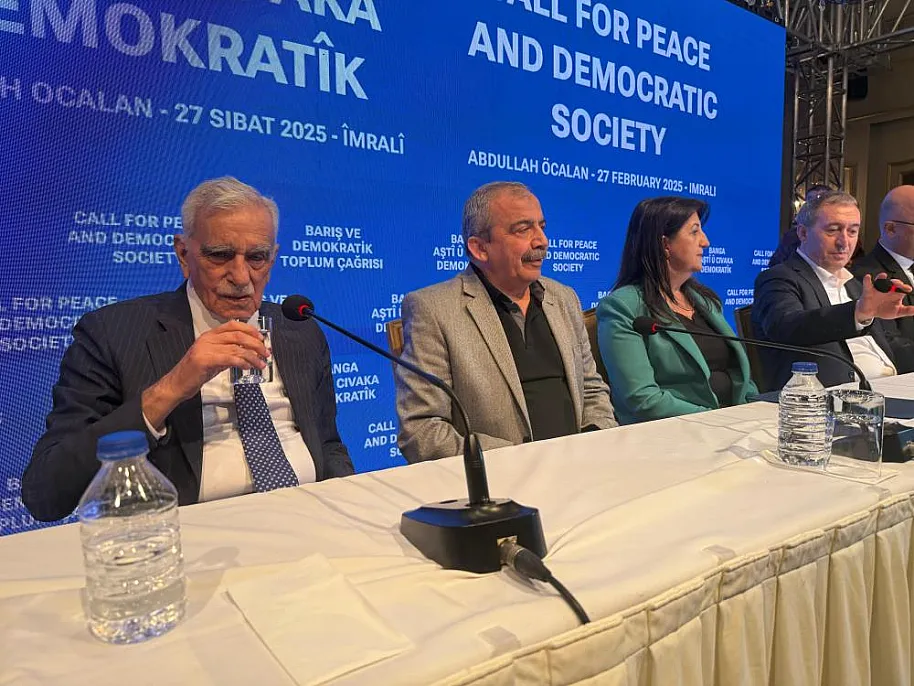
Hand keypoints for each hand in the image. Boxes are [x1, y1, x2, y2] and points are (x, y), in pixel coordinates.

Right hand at [142, 321, 267, 429]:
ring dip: (253, 356)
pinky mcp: (204, 360)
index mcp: (209, 335)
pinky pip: (229, 358)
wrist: (178, 384)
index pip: (233, 325)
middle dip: (255, 344)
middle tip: (266, 353)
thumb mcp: (215, 358)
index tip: (261, 338)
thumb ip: (229, 352)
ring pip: (236, 347)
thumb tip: (249, 351)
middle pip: (238, 335)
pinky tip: (248, 367)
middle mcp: (207, 339)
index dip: (250, 330)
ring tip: (261, 364)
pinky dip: (242, 362)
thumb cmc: (196, 372)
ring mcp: (205, 348)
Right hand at [855, 273, 913, 322]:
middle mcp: (888, 289)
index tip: (908, 289)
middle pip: (893, 282)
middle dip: (896, 282)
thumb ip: (906, 311)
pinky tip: (868, 277)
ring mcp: (878, 289)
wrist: (870, 314)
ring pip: (881, 280)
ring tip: (883, 276)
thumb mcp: (897, 312)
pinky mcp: (869, 291)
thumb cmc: (884, 310)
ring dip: (882, 277)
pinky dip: (867, 281)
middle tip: (898, 284)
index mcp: (896, 294)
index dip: (906, 287)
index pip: (903, 288)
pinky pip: (868, 285)